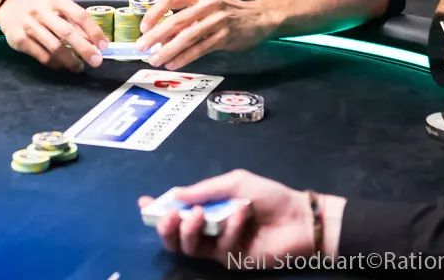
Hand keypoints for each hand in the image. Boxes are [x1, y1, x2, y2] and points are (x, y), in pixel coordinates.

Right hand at [0, 0, 108, 71]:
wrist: (9, 8)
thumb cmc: (41, 9)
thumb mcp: (57, 6)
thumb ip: (74, 21)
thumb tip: (94, 41)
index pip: (79, 15)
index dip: (94, 32)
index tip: (103, 46)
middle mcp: (41, 11)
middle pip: (67, 32)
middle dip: (85, 49)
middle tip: (96, 61)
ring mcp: (29, 26)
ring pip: (55, 47)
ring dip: (70, 60)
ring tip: (79, 67)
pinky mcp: (20, 40)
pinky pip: (43, 56)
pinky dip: (56, 64)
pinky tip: (63, 65)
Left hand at [135, 0, 277, 70]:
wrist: (260, 17)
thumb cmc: (228, 11)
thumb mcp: (207, 5)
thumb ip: (187, 16)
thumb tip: (160, 34)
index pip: (170, 0)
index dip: (154, 14)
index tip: (143, 28)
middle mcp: (207, 4)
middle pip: (176, 20)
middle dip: (156, 36)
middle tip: (142, 47)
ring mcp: (217, 21)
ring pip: (187, 37)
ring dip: (168, 50)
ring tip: (155, 60)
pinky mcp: (224, 37)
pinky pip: (200, 49)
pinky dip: (184, 57)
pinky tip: (174, 63)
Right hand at [137, 169, 325, 266]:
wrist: (299, 218)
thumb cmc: (269, 196)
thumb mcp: (235, 182)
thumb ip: (204, 190)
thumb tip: (174, 194)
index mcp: (208, 208)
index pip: (177, 211)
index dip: (158, 209)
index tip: (144, 203)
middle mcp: (209, 229)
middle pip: (175, 236)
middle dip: (167, 225)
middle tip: (170, 214)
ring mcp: (219, 246)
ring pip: (189, 246)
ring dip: (188, 229)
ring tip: (198, 213)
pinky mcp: (231, 260)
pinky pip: (218, 247)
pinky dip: (227, 227)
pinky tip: (241, 213)